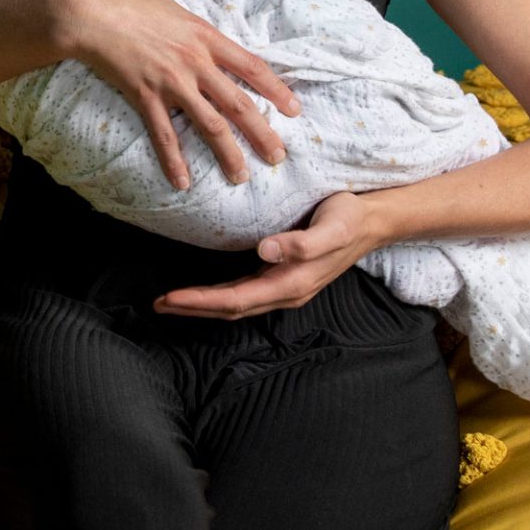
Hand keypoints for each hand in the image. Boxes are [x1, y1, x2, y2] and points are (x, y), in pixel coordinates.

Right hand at [62, 0, 301, 189]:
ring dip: (228, 154)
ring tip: (240, 176)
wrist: (83, 12)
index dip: (276, 90)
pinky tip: (183, 183)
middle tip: (278, 157)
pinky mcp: (144, 96)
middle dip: (262, 133)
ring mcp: (171, 82)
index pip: (251, 67)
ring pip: (210, 125)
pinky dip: (174, 161)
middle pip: (239, 104)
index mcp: (203, 34)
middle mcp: (194, 62)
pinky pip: (163, 135)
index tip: (294, 110)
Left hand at [153, 191, 383, 318]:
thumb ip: (301, 243)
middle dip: (193, 308)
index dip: (201, 301)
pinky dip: (219, 297)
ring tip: (171, 301)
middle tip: (158, 304)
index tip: (170, 298)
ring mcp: (284, 287)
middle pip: (231, 308)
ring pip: (236, 304)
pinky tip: (204, 292)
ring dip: (202, 305)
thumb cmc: (349, 220)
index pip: (236, 299)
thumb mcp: (332, 228)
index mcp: (292, 283)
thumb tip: (266, 251)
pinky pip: (244, 293)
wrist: (372, 222)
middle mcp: (285, 290)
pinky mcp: (282, 277)